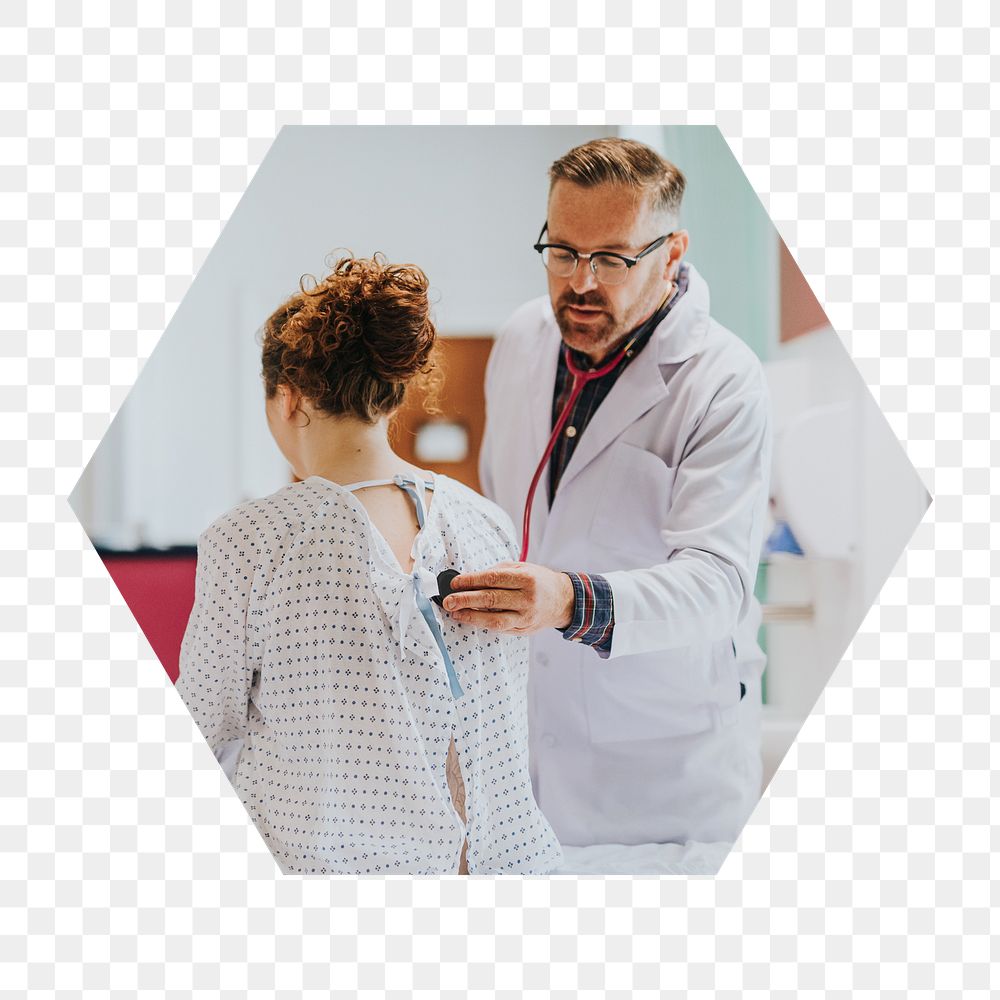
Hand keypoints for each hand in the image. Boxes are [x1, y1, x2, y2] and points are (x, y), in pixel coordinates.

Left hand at [442, 561, 575, 634]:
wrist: (563, 600)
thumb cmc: (538, 581)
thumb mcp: (522, 568)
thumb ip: (498, 573)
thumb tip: (470, 580)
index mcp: (526, 578)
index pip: (493, 579)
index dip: (472, 581)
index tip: (455, 583)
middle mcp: (527, 598)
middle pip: (491, 599)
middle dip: (466, 600)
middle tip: (448, 600)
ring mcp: (526, 617)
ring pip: (494, 620)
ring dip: (472, 617)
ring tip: (456, 613)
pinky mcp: (524, 630)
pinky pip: (500, 628)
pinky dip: (483, 623)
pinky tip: (471, 618)